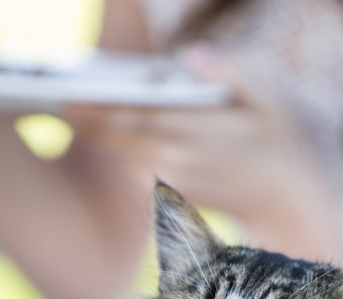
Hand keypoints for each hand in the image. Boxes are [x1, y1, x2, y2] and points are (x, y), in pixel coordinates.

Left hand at [63, 45, 334, 230]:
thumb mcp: (265, 99)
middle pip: (123, 139)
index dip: (101, 111)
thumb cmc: (275, 142)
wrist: (285, 199)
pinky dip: (120, 152)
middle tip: (57, 102)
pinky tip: (102, 135)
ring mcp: (175, 181)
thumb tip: (193, 54)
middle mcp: (181, 161)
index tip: (70, 99)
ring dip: (100, 137)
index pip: (139, 119)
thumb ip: (229, 74)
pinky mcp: (174, 194)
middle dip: (90, 122)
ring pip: (126, 156)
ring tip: (73, 113)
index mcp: (198, 133)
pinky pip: (138, 170)